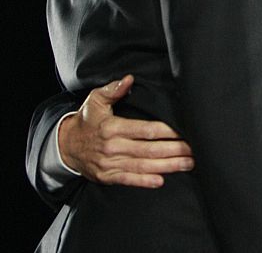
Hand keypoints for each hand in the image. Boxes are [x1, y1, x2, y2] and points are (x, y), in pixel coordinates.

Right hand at [58, 74, 194, 187]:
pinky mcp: (108, 176)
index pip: (145, 130)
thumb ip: (112, 89)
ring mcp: (110, 164)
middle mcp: (113, 147)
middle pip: (149, 149)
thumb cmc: (87, 120)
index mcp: (112, 127)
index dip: (166, 131)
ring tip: (188, 164)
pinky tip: (161, 181)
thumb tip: (129, 79)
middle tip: (195, 149)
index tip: (184, 131)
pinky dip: (144, 182)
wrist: (66, 146)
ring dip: (168, 166)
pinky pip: (128, 180)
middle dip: (174, 150)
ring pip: (143, 166)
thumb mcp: (95, 100)